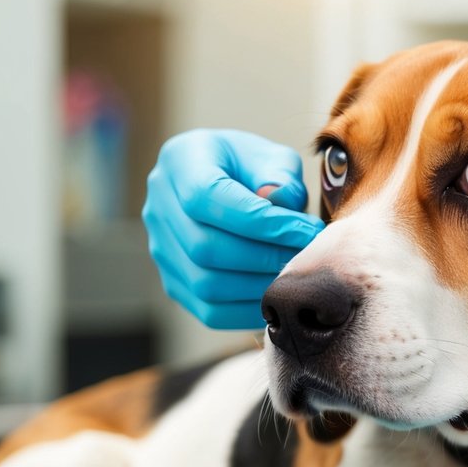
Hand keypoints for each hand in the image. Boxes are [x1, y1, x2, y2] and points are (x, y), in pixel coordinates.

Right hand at [142, 129, 323, 328]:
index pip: (207, 197)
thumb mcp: (273, 156)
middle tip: (309, 255)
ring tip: (297, 273)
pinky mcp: (174, 282)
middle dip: (265, 256)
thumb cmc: (255, 167)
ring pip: (205, 284)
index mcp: (180, 162)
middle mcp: (158, 207)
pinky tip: (280, 292)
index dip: (261, 220)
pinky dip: (249, 309)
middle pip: (204, 247)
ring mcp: (160, 249)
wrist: (227, 180)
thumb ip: (280, 175)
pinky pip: (209, 310)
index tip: (307, 229)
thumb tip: (280, 202)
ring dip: (259, 284)